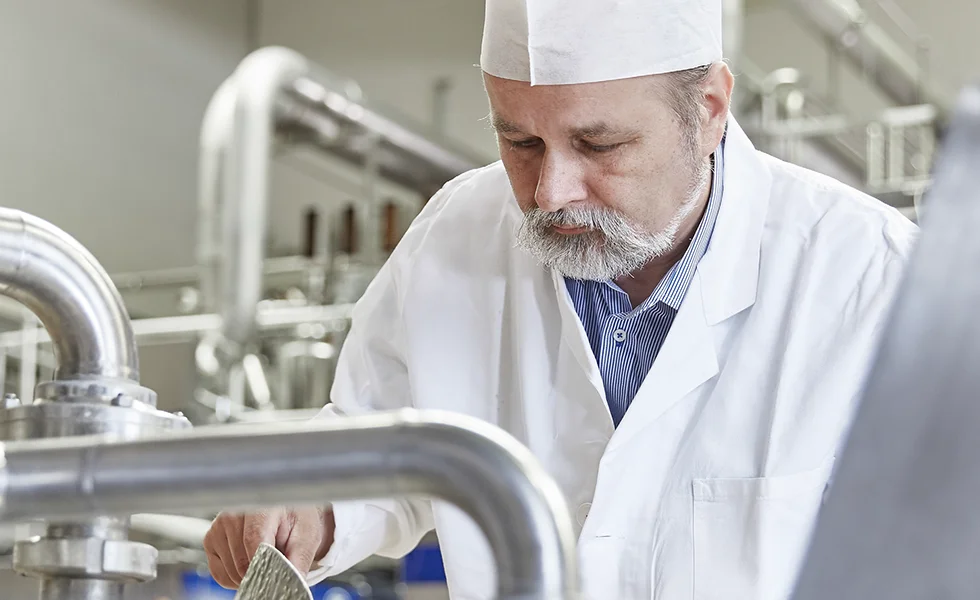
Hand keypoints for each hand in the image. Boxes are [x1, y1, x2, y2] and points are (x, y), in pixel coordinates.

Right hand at [203, 506, 334, 588]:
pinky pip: (219, 574)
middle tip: (276, 565)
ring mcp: (219, 527)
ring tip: (264, 559)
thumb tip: (295, 582)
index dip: (266, 566)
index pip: (255, 544)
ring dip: (248, 576)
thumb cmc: (295, 521)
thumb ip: (299, 559)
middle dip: (260, 573)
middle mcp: (234, 514)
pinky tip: (249, 564)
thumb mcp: (306, 536)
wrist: (285, 511)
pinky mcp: (210, 540)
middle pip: (242, 562)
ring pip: (230, 572)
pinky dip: (235, 578)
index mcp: (260, 508)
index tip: (276, 576)